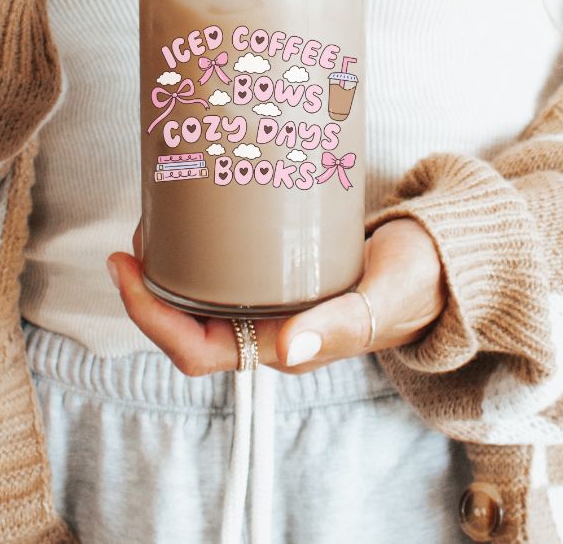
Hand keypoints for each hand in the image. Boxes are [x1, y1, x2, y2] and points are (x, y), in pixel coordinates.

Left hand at [107, 219, 445, 375]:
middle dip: (148, 284)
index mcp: (282, 346)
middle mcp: (266, 328)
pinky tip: (194, 212)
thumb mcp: (385, 298)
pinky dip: (198, 245)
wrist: (438, 264)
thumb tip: (288, 348)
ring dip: (169, 262)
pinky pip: (223, 268)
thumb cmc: (416, 283)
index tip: (124, 265)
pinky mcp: (277, 272)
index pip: (195, 351)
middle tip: (139, 230)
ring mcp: (270, 301)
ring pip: (199, 293)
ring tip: (157, 217)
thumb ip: (344, 323)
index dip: (149, 316)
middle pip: (183, 321)